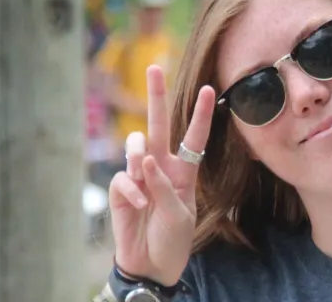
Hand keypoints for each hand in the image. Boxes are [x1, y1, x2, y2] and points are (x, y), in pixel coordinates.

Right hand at [108, 64, 215, 286]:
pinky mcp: (121, 189)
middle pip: (158, 124)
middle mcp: (161, 166)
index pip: (194, 137)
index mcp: (183, 171)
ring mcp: (139, 175)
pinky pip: (124, 178)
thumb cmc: (172, 239)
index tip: (210, 89)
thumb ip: (164, 186)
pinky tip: (140, 207)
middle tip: (154, 67)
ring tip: (145, 178)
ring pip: (136, 145)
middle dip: (156, 95)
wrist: (151, 264)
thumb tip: (146, 160)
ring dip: (140, 156)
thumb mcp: (180, 214)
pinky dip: (133, 191)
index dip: (201, 114)